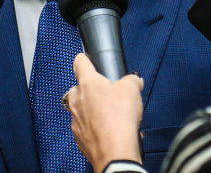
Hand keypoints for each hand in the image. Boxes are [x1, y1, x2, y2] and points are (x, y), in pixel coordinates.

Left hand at [65, 53, 143, 172]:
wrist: (115, 151)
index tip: (86, 59)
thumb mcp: (132, 89)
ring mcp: (76, 120)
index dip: (84, 58)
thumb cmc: (120, 117)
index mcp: (88, 83)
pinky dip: (95, 128)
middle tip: (108, 94)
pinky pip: (86, 128)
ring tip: (112, 116)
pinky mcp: (79, 138)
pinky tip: (110, 131)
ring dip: (93, 110)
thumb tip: (134, 81)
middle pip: (79, 88)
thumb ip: (132, 80)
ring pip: (82, 109)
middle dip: (92, 90)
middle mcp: (77, 100)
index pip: (79, 63)